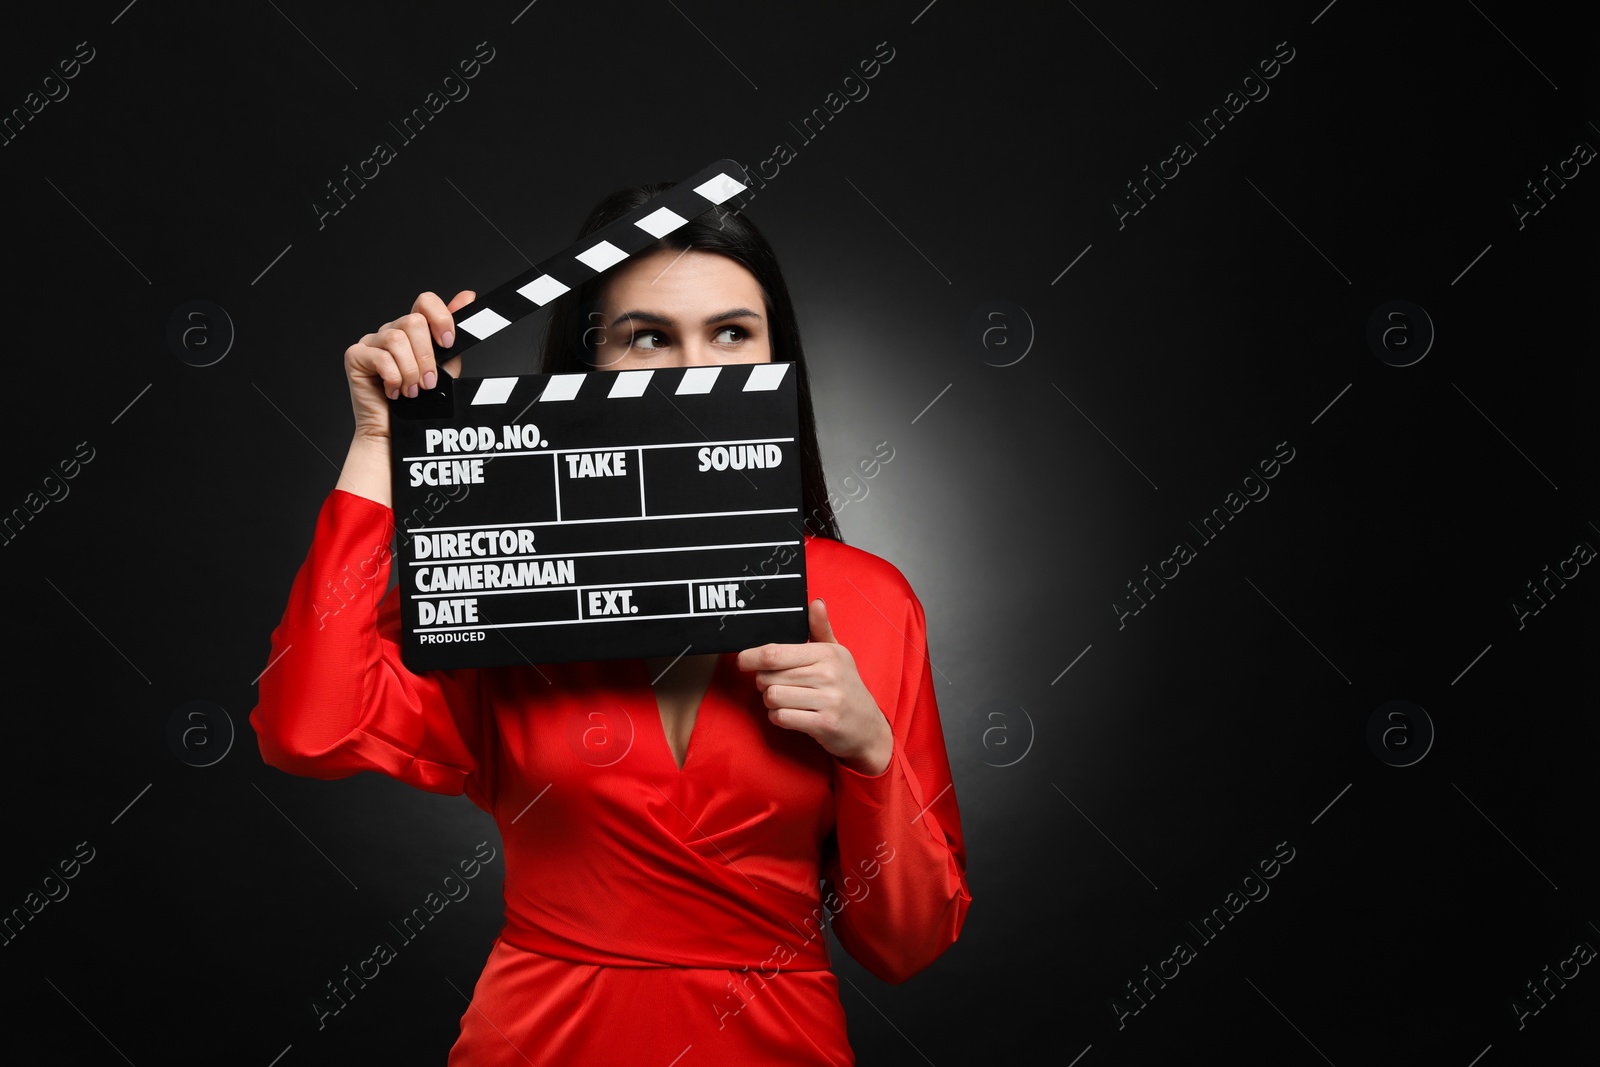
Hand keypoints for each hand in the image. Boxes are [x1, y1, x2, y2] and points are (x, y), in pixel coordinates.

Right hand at [343, 289, 475, 442]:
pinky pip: (380, 356)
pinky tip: (394, 391)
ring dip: (410, 370)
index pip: (425, 302)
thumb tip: (467, 296)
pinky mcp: (355, 355)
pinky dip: (394, 378)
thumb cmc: (421, 402)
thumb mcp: (445, 365)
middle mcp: (391, 332)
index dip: (440, 317)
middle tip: (428, 382)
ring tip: (412, 390)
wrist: (400, 432)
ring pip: (397, 339)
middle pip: (413, 322)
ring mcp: (371, 342)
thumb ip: (451, 334)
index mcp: (412, 331)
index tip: (447, 342)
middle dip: (426, 357)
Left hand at [737, 599, 892, 775]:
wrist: (868, 728)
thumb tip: (815, 602)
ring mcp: (828, 700)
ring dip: (770, 702)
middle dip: (763, 682)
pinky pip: (782, 717)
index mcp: (827, 653)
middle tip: (775, 684)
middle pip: (768, 676)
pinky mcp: (825, 724)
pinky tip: (790, 714)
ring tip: (784, 700)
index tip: (743, 661)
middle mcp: (829, 674)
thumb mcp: (837, 654)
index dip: (751, 657)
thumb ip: (821, 629)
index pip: (774, 653)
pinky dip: (778, 717)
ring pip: (772, 697)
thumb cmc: (846, 687)